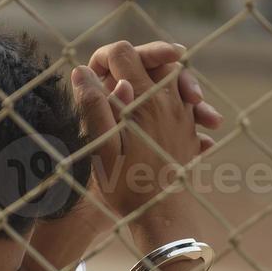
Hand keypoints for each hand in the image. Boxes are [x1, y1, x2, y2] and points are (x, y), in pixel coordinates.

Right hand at [71, 41, 214, 250]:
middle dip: (134, 60)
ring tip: (136, 89)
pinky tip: (156, 111)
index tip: (91, 76)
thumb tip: (81, 72)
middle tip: (114, 76)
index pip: (123, 53)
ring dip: (155, 76)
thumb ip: (93, 108)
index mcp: (144, 101)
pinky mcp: (189, 131)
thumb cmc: (127, 188)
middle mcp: (169, 102)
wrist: (163, 217)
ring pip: (175, 76)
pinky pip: (185, 100)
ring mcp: (183, 115)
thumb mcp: (101, 149)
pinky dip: (172, 95)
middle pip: (157, 58)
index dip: (103, 57)